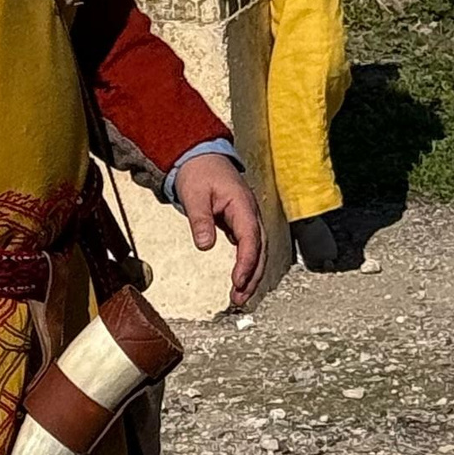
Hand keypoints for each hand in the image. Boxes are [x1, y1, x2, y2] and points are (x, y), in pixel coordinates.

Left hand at [178, 156, 265, 307]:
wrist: (201, 156)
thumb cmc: (198, 172)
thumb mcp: (194, 194)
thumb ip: (200, 219)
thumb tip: (205, 245)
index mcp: (242, 204)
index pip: (250, 237)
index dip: (246, 262)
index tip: (237, 281)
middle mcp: (251, 213)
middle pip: (259, 249)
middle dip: (252, 276)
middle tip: (239, 298)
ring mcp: (249, 218)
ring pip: (257, 251)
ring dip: (251, 274)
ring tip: (239, 296)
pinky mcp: (242, 223)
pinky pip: (249, 247)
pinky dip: (247, 265)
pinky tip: (240, 280)